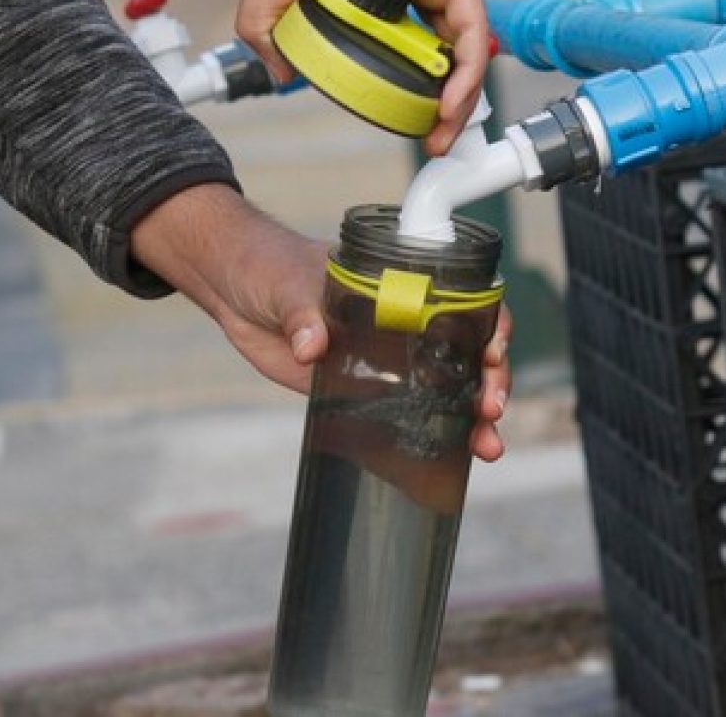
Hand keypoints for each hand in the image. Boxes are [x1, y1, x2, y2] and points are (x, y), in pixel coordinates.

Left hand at [130, 183, 509, 461]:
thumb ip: (304, 311)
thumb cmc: (271, 263)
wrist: (233, 286)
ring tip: (486, 448)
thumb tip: (312, 346)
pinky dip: (427, 437)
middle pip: (466, 352)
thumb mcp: (291, 280)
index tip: (492, 352)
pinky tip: (449, 461)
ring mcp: (385, 358)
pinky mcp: (357, 390)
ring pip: (444, 389)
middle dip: (489, 381)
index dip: (490, 325)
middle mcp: (404, 322)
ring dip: (469, 419)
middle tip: (490, 409)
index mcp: (403, 284)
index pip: (466, 301)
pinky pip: (402, 415)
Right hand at [236, 0, 488, 155]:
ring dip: (456, 101)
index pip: (391, 52)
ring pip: (457, 55)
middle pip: (431, 59)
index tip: (387, 121)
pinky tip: (451, 107)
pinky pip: (468, 37)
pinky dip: (465, 75)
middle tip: (428, 141)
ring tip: (441, 138)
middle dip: (434, 105)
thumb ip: (269, 31)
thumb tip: (280, 75)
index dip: (394, 90)